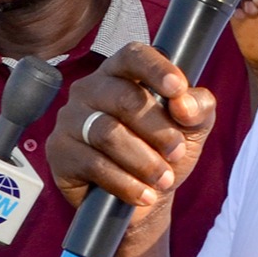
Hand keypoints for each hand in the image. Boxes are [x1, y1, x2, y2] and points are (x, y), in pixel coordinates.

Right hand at [45, 41, 216, 244]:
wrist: (141, 200)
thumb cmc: (162, 152)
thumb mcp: (191, 128)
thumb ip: (198, 108)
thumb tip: (185, 105)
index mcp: (120, 72)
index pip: (133, 56)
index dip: (156, 69)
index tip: (178, 89)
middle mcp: (89, 89)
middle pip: (125, 99)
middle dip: (158, 129)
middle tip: (177, 153)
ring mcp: (70, 119)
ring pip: (109, 134)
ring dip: (144, 161)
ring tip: (164, 180)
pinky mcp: (59, 151)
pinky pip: (94, 164)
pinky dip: (125, 183)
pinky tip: (144, 194)